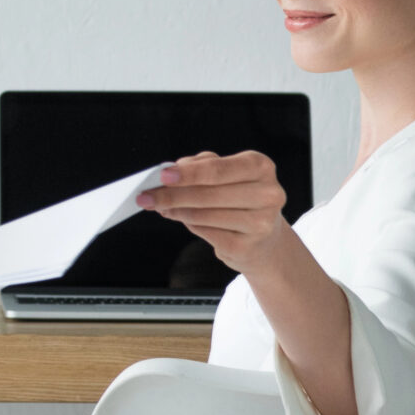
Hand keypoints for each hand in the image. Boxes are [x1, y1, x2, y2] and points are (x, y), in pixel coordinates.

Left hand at [136, 151, 292, 274]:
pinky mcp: (247, 248)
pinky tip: (179, 218)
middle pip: (208, 194)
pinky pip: (206, 234)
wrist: (265, 239)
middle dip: (172, 195)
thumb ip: (199, 167)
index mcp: (260, 167)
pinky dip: (188, 225)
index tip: (163, 176)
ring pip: (203, 215)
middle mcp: (267, 194)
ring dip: (175, 210)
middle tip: (147, 196)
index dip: (188, 174)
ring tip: (160, 206)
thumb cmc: (239, 197)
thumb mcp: (225, 173)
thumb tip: (169, 174)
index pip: (217, 169)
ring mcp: (261, 224)